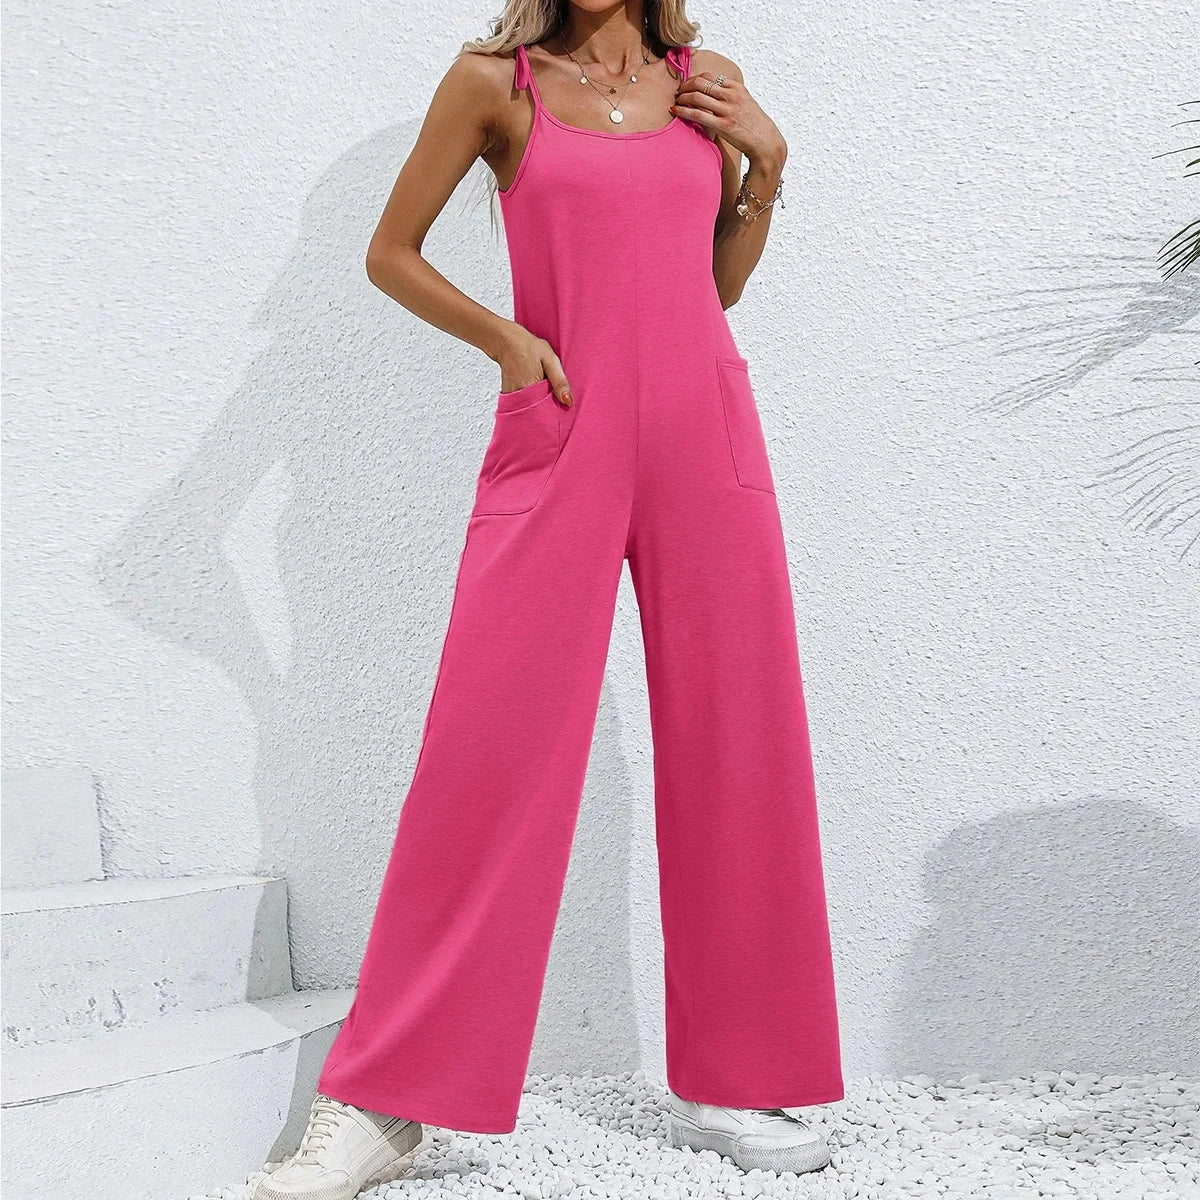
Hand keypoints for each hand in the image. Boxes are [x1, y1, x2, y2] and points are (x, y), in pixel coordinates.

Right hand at [495, 325, 572, 406]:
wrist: (506, 341)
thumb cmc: (528, 347)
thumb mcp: (550, 359)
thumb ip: (560, 382)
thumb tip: (568, 402)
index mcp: (531, 389)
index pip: (546, 410)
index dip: (555, 409)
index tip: (559, 403)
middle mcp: (520, 396)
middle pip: (538, 412)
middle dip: (547, 408)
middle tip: (551, 392)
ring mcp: (513, 396)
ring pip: (530, 408)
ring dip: (539, 404)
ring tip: (542, 388)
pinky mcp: (509, 395)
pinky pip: (523, 403)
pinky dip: (530, 400)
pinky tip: (534, 388)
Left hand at [671, 73, 786, 169]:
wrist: (765, 142)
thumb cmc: (753, 125)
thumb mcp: (744, 103)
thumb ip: (729, 96)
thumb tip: (712, 93)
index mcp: (736, 87)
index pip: (709, 76)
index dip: (693, 79)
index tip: (686, 85)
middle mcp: (732, 96)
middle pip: (700, 83)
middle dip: (685, 86)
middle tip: (677, 92)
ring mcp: (727, 110)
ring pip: (697, 97)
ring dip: (682, 97)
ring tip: (676, 102)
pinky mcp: (723, 125)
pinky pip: (698, 115)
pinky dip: (683, 111)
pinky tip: (675, 111)